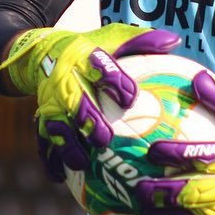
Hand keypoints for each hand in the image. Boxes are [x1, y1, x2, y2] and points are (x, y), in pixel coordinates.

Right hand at [0, 24, 179, 175]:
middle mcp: (64, 80)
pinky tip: (58, 176)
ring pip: (55, 124)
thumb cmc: (89, 47)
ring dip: (66, 144)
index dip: (113, 81)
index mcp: (83, 58)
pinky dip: (49, 158)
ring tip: (81, 163)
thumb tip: (174, 40)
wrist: (42, 51)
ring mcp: (49, 101)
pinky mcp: (40, 116)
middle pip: (74, 99)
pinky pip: (42, 139)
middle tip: (103, 139)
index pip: (99, 67)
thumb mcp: (112, 37)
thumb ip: (141, 41)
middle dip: (86, 119)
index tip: (130, 98)